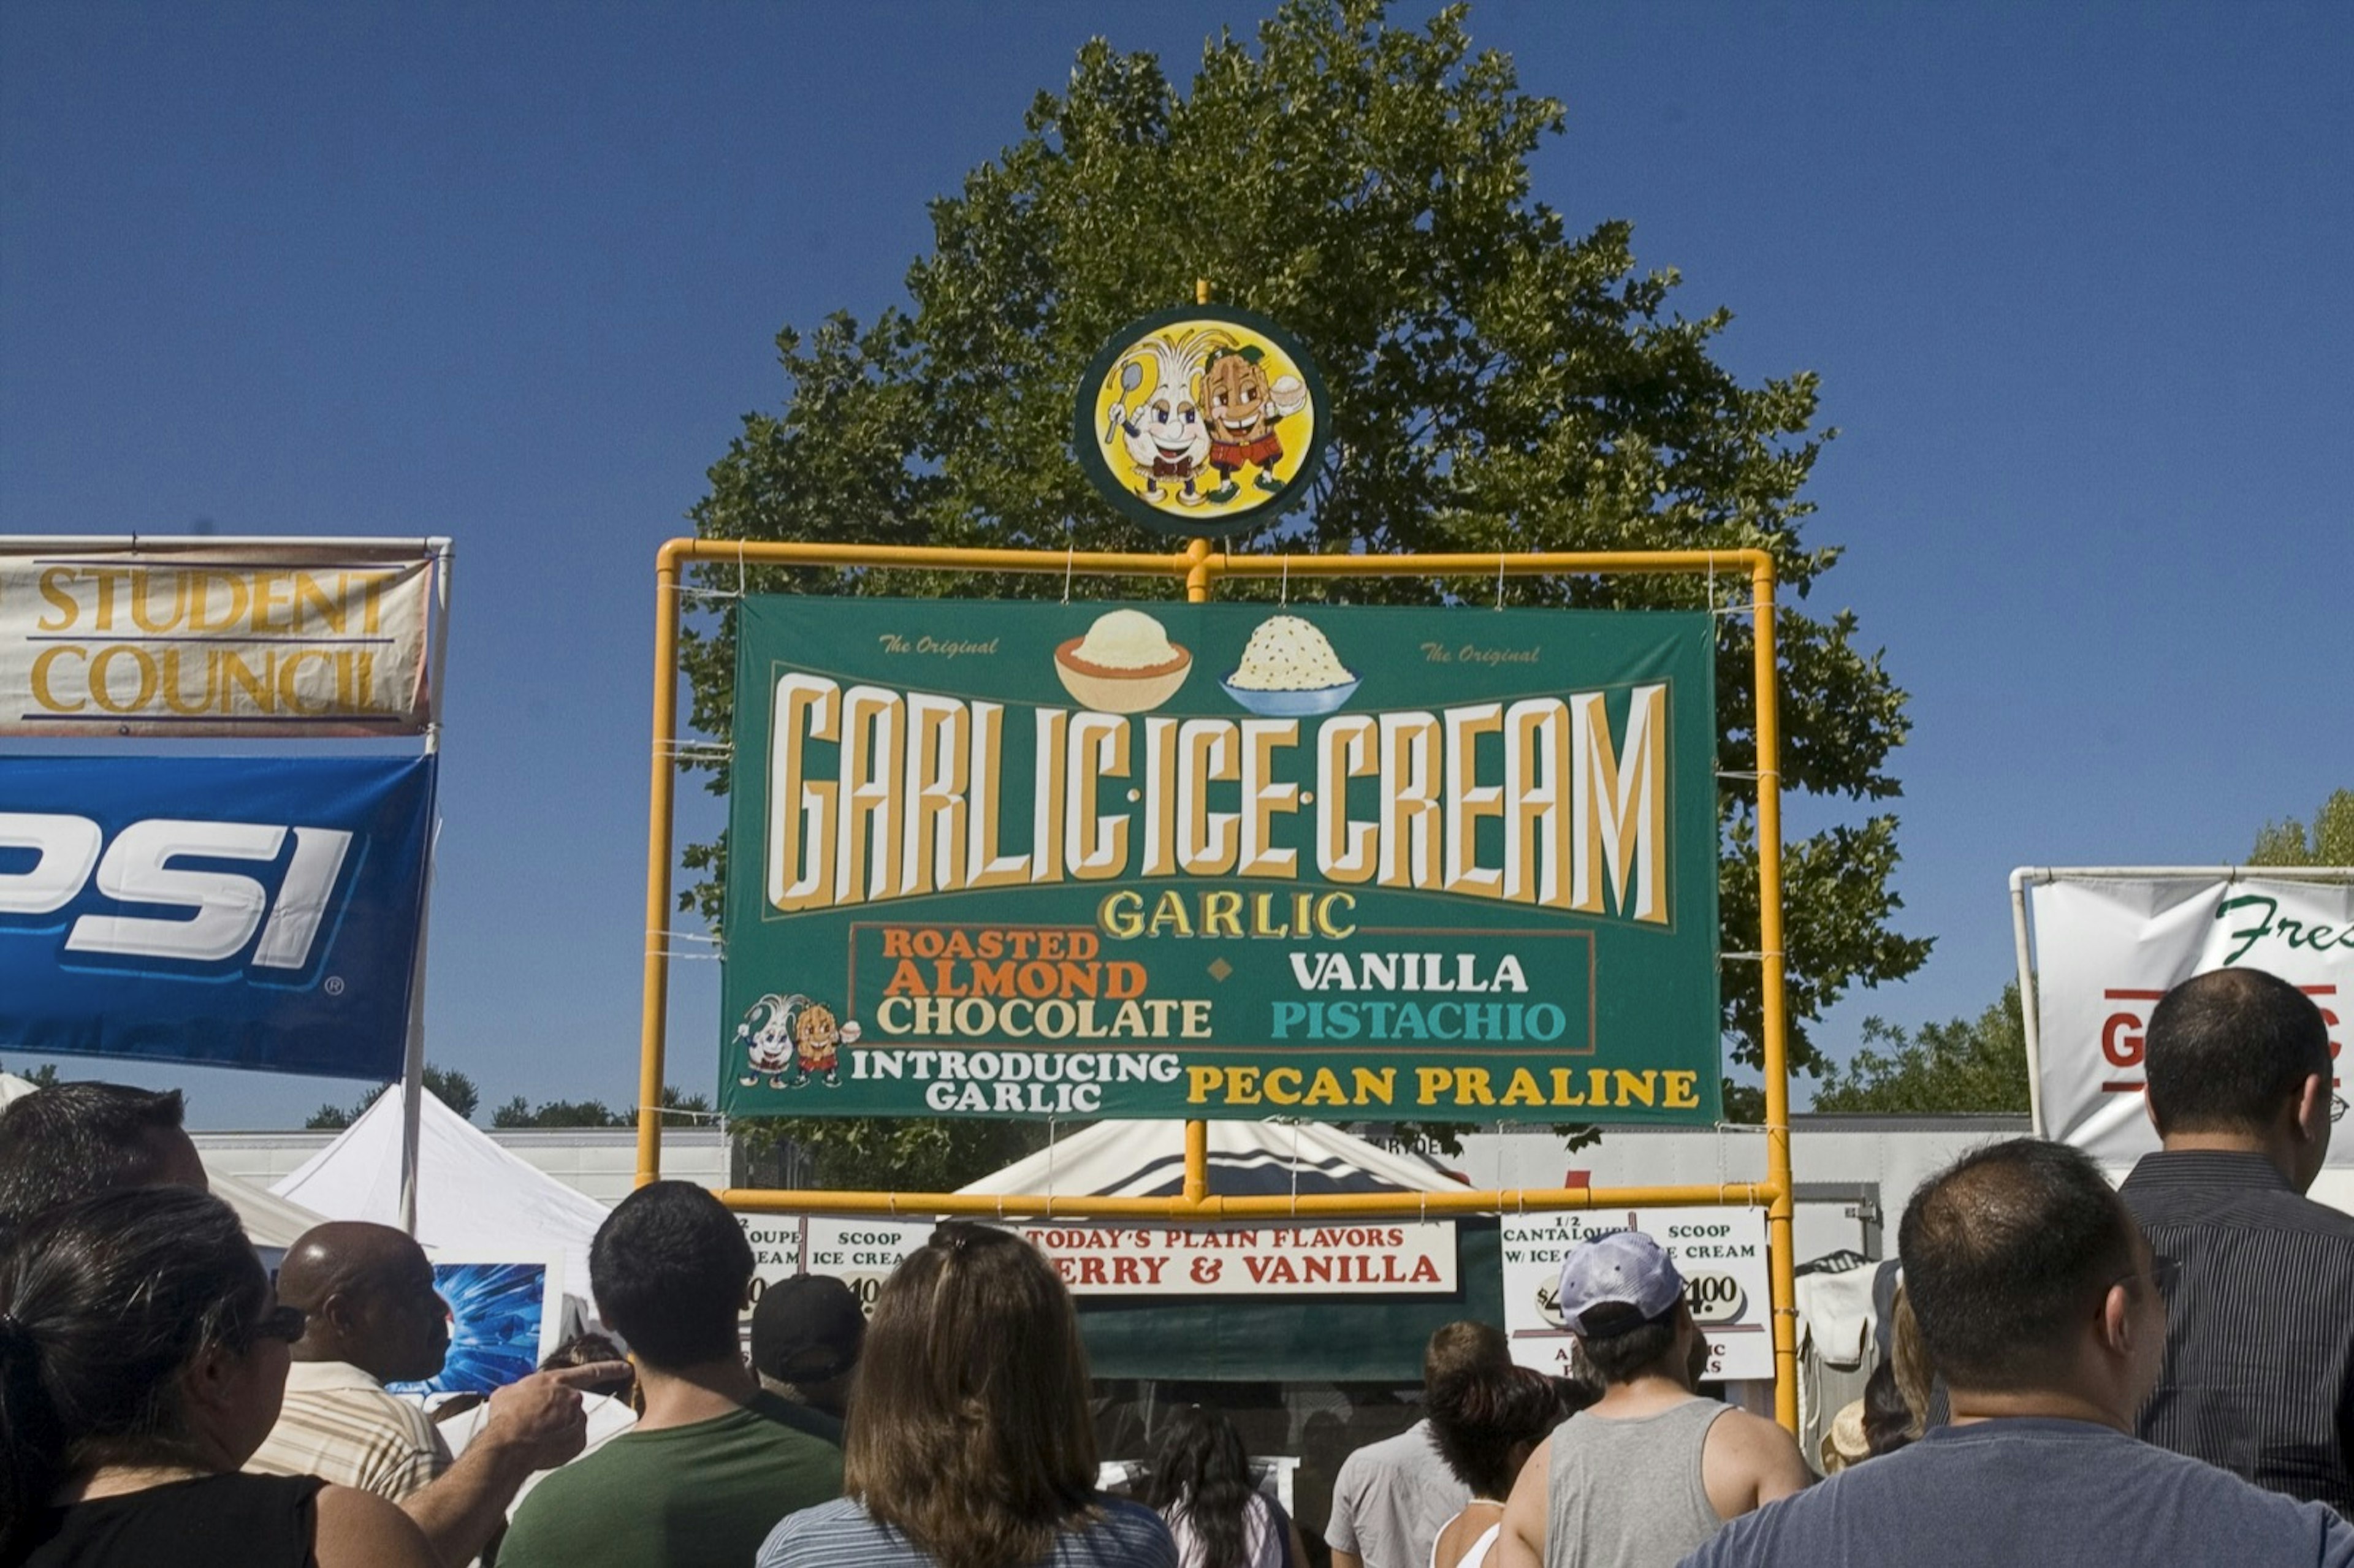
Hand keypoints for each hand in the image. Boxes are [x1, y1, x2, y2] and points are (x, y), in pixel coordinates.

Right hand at [477, 1363, 622, 1471]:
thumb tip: (519, 1396)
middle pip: (572, 1405)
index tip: (625, 1368)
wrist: (510, 1443)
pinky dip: (560, 1447)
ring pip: (571, 1425)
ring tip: (534, 1437)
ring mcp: (577, 1420)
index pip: (590, 1372)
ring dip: (557, 1431)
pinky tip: (542, 1448)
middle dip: (558, 1414)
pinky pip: (571, 1443)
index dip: (610, 1369)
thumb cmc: (507, 1418)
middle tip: (538, 1425)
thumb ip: (522, 1390)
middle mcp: (572, 1398)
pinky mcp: (578, 1441)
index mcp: (557, 1381)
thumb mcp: (508, 1393)